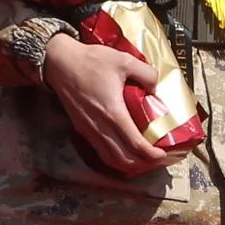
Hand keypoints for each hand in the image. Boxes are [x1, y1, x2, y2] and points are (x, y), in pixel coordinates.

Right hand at [41, 33, 183, 176]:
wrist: (59, 63)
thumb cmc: (90, 61)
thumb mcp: (125, 60)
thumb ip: (146, 73)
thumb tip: (155, 87)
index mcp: (113, 113)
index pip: (136, 145)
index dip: (153, 155)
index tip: (164, 154)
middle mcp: (100, 127)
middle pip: (124, 160)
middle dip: (144, 164)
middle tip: (158, 159)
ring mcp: (89, 131)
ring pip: (111, 160)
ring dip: (129, 164)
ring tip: (143, 159)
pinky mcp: (82, 129)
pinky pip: (101, 152)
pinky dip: (115, 158)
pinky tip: (124, 151)